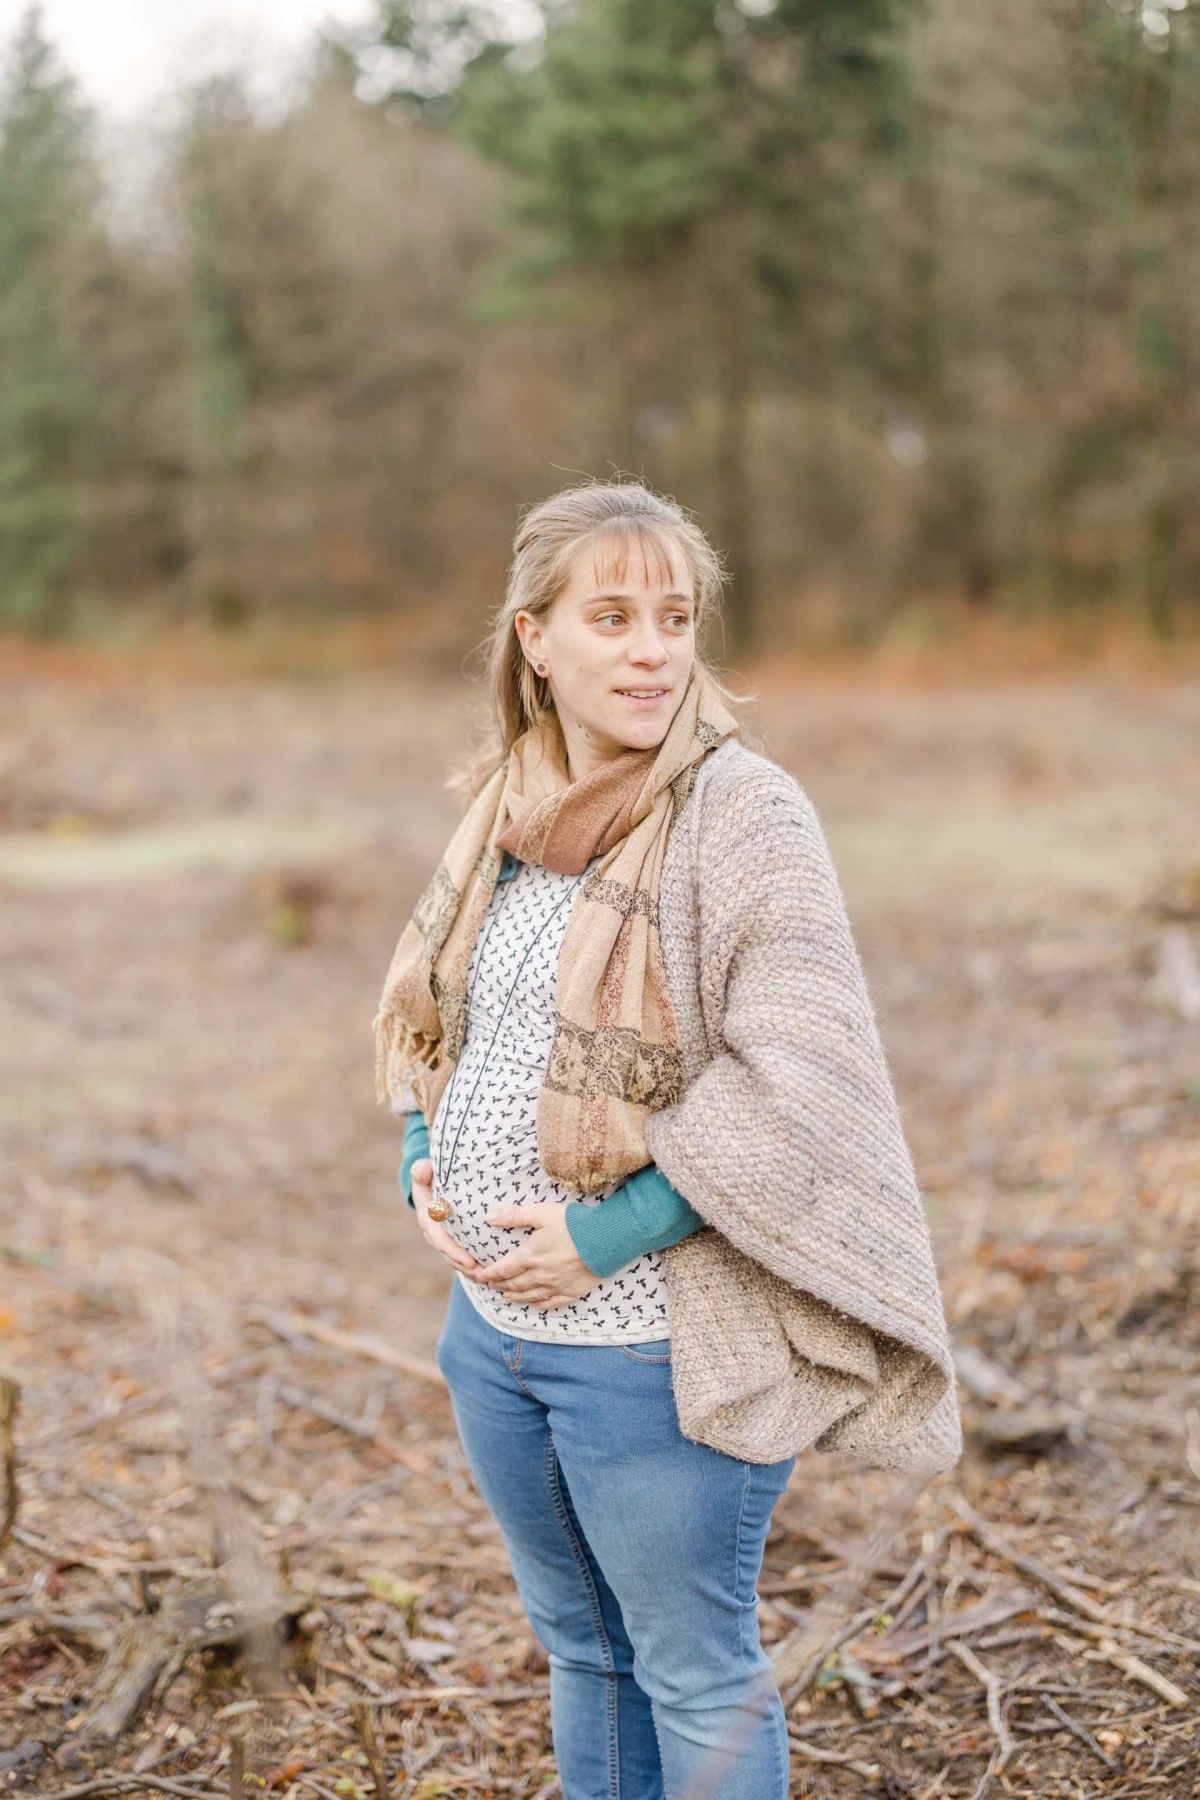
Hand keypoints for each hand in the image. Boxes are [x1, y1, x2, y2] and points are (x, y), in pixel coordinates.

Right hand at [410, 1159, 482, 1280]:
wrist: (428, 1180)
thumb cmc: (428, 1174)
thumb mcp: (422, 1170)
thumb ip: (421, 1170)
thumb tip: (423, 1171)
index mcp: (427, 1218)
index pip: (441, 1239)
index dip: (454, 1252)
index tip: (470, 1261)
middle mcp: (433, 1232)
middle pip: (449, 1255)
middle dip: (466, 1266)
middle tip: (484, 1275)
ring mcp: (441, 1237)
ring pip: (455, 1259)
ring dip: (470, 1270)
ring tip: (488, 1277)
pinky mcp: (451, 1239)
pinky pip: (460, 1255)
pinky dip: (471, 1265)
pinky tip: (488, 1272)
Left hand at [469, 1203, 597, 1309]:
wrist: (606, 1240)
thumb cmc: (574, 1223)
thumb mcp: (542, 1213)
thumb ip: (515, 1215)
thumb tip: (489, 1217)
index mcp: (530, 1255)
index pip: (503, 1268)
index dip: (490, 1273)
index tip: (480, 1276)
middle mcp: (540, 1274)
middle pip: (514, 1283)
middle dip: (500, 1284)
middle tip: (490, 1285)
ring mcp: (556, 1285)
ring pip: (530, 1295)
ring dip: (515, 1296)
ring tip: (506, 1296)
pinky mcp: (572, 1291)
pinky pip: (552, 1302)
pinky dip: (540, 1304)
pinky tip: (535, 1305)